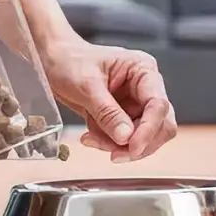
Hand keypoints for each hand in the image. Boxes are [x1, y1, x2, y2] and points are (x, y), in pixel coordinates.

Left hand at [40, 35, 176, 161]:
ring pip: (144, 137)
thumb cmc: (70, 61)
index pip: (158, 104)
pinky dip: (109, 144)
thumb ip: (108, 112)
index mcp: (143, 70)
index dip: (149, 129)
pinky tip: (90, 136)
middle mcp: (145, 88)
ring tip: (92, 139)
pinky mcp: (125, 117)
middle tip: (115, 154)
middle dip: (138, 143)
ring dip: (120, 146)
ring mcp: (136, 104)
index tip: (132, 147)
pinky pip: (126, 140)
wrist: (54, 62)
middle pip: (161, 125)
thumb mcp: (86, 86)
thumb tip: (125, 137)